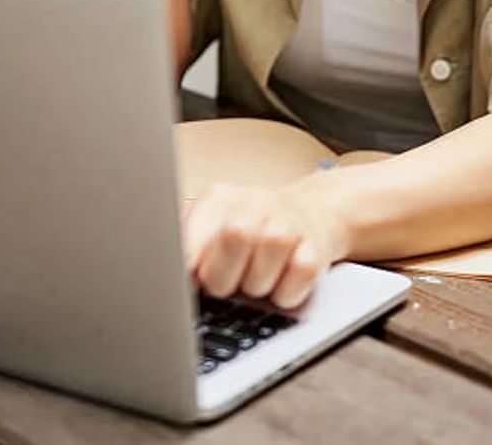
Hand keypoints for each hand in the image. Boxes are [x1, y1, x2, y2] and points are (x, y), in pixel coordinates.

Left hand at [183, 180, 342, 310]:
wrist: (312, 213)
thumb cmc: (253, 229)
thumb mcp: (213, 228)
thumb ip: (188, 248)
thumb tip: (174, 277)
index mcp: (219, 198)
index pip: (191, 235)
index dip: (188, 267)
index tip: (190, 282)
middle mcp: (255, 203)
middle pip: (234, 239)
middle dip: (224, 277)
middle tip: (227, 281)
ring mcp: (288, 222)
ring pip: (264, 266)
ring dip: (257, 287)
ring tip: (256, 278)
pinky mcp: (316, 246)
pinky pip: (296, 280)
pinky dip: (286, 293)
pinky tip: (281, 281)